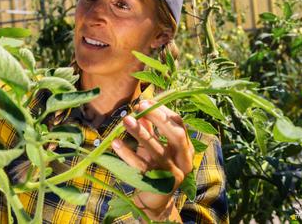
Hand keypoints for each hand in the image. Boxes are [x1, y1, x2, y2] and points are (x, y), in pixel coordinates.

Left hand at [111, 99, 193, 221]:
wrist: (154, 200)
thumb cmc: (154, 167)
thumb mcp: (154, 146)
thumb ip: (150, 128)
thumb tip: (141, 107)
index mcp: (186, 148)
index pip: (179, 124)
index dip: (162, 111)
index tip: (145, 101)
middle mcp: (184, 161)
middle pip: (176, 135)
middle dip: (157, 118)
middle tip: (139, 107)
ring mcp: (173, 173)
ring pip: (157, 150)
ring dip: (140, 133)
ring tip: (125, 120)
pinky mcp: (158, 184)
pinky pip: (141, 166)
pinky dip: (127, 153)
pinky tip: (115, 143)